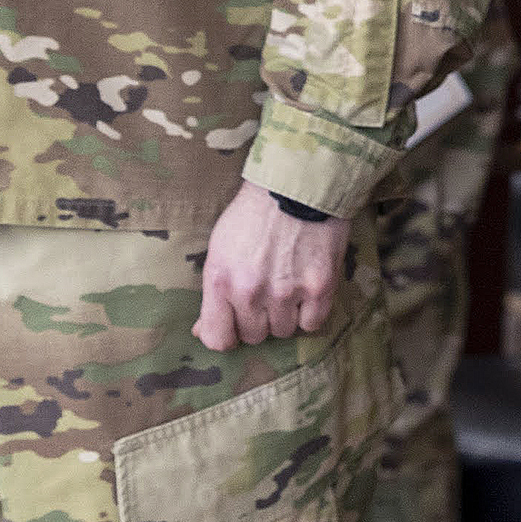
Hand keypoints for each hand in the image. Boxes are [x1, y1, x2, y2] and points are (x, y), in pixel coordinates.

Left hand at [198, 186, 344, 350]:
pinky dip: (310, 314)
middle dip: (258, 319)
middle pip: (254, 336)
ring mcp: (287, 292)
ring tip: (289, 286)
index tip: (235, 324)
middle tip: (266, 294)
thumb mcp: (221, 247)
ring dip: (285, 316)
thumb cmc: (254, 212)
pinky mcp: (319, 288)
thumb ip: (214, 291)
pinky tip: (307, 292)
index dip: (226, 335)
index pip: (218, 338)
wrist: (297, 183)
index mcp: (221, 280)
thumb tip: (201, 331)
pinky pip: (312, 324)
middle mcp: (251, 291)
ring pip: (283, 332)